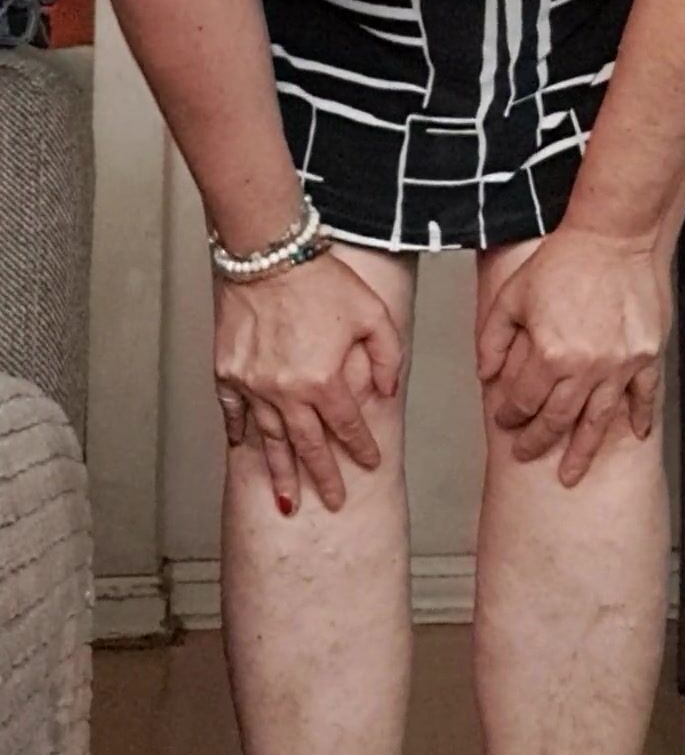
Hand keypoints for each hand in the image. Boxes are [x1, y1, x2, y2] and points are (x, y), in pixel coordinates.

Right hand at [213, 247, 401, 513]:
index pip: (348, 426)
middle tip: (334, 501)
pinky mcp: (228, 372)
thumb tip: (388, 391)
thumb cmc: (320, 278)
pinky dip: (240, 433)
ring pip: (270, 440)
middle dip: (323, 478)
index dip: (361, 447)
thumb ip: (388, 355)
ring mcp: (254, 385)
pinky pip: (234, 413)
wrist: (267, 252)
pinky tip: (245, 449)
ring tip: (287, 501)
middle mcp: (287, 391)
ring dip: (281, 473)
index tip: (370, 462)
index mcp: (324, 380)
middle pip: (308, 446)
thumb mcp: (373, 312)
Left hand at [476, 226, 669, 486]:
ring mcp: (619, 365)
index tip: (505, 419)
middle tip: (527, 454)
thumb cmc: (563, 261)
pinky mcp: (645, 356)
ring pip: (598, 421)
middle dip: (538, 441)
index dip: (510, 414)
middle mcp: (584, 368)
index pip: (524, 400)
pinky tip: (636, 435)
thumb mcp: (513, 294)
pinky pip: (644, 397)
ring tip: (571, 475)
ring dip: (583, 451)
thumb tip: (485, 376)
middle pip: (557, 419)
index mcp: (549, 353)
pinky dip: (640, 418)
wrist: (614, 237)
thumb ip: (493, 337)